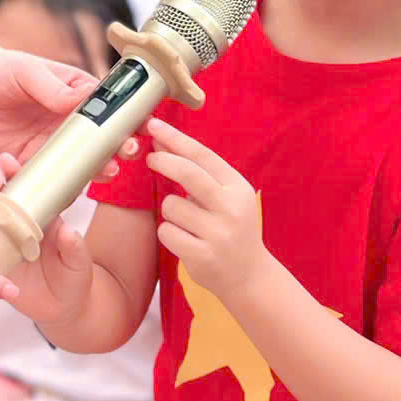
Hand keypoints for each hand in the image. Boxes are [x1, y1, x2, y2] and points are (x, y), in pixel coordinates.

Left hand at [0, 48, 129, 171]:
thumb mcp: (26, 71)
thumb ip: (54, 88)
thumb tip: (86, 98)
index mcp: (75, 93)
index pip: (108, 109)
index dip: (126, 122)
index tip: (138, 132)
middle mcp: (67, 121)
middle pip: (99, 142)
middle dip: (115, 152)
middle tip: (121, 157)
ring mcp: (50, 143)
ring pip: (79, 164)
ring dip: (91, 172)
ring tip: (101, 173)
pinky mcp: (28, 161)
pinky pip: (45, 178)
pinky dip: (47, 184)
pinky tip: (30, 173)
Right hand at [0, 154, 93, 324]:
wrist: (61, 310)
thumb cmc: (74, 280)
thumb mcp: (79, 264)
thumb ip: (74, 248)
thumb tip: (67, 231)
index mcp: (44, 218)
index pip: (30, 190)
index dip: (19, 174)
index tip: (9, 163)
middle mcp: (22, 225)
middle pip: (5, 197)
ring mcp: (6, 240)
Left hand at [144, 117, 270, 298]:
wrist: (250, 276)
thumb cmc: (232, 228)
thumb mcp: (227, 197)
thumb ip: (198, 173)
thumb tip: (161, 143)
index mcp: (238, 189)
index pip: (203, 156)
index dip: (175, 138)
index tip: (153, 125)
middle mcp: (231, 209)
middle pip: (188, 173)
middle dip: (164, 161)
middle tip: (150, 157)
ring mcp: (218, 234)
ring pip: (171, 206)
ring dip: (170, 210)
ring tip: (188, 223)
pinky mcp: (202, 256)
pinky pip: (166, 232)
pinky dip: (169, 233)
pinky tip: (186, 241)